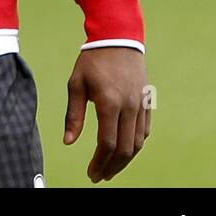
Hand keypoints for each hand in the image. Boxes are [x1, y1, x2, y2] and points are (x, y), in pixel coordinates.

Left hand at [63, 46, 150, 181]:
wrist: (118, 38)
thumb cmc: (92, 60)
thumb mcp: (76, 84)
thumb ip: (73, 114)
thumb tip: (68, 142)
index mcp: (109, 102)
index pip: (107, 143)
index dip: (99, 162)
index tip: (91, 173)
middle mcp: (129, 106)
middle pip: (126, 148)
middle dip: (112, 167)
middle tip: (100, 176)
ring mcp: (141, 105)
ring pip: (138, 142)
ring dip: (125, 160)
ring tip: (111, 168)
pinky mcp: (146, 102)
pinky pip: (144, 130)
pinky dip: (135, 144)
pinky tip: (125, 151)